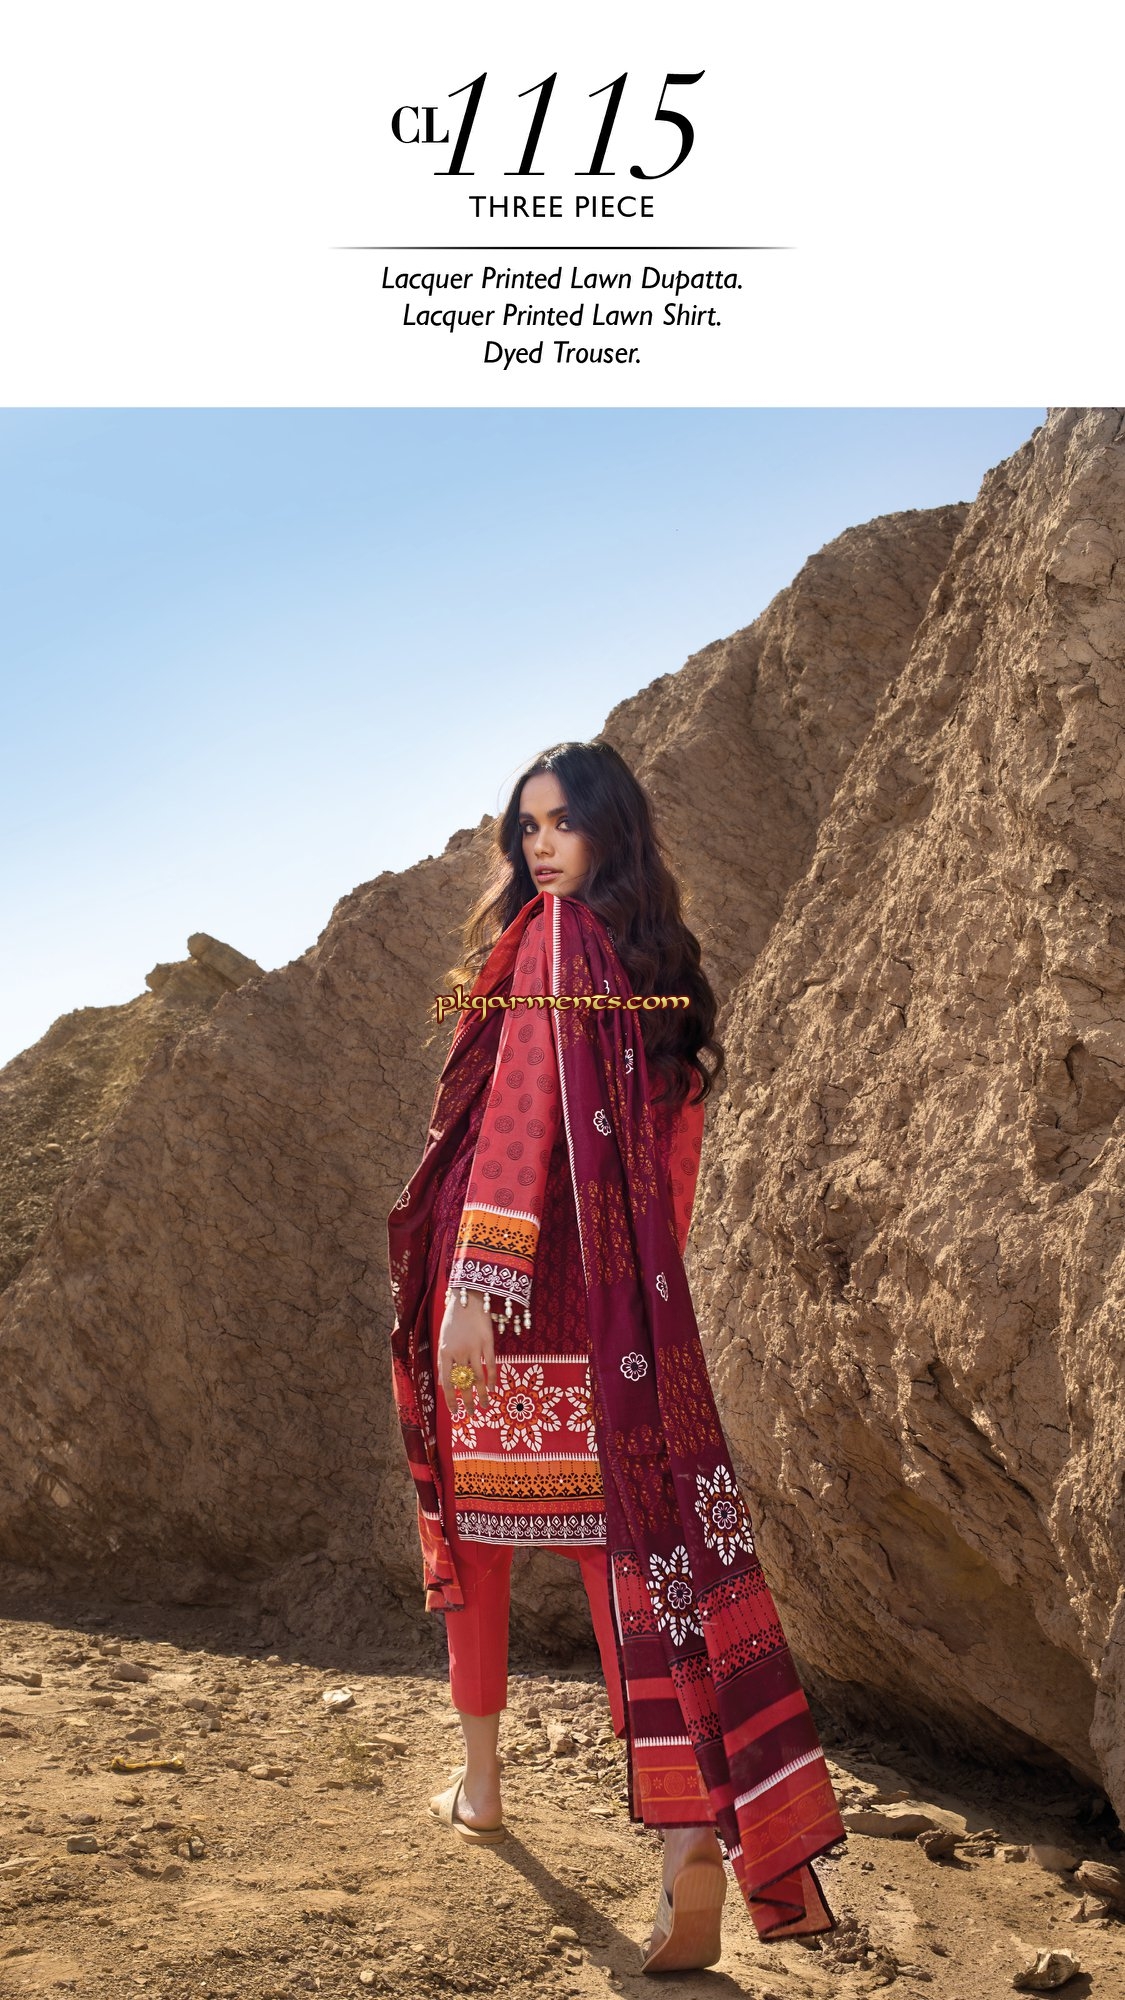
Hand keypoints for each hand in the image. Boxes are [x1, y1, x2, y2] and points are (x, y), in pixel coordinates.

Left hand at [437, 1290, 495, 1417]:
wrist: (468, 1297)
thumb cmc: (453, 1320)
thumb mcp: (443, 1340)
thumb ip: (444, 1362)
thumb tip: (444, 1383)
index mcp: (444, 1353)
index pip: (447, 1384)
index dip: (451, 1400)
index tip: (455, 1412)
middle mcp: (458, 1353)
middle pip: (464, 1384)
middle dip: (467, 1402)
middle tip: (471, 1413)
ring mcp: (474, 1348)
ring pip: (478, 1378)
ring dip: (482, 1395)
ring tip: (485, 1406)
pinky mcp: (488, 1342)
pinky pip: (491, 1366)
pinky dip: (493, 1379)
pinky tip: (494, 1389)